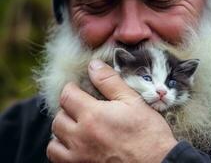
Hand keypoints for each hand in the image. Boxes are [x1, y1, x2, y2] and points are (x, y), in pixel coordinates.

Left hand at [47, 60, 176, 162]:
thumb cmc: (147, 132)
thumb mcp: (132, 101)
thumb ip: (110, 81)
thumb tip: (93, 65)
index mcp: (92, 115)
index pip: (67, 96)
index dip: (70, 88)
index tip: (77, 88)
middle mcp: (80, 137)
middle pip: (58, 118)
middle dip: (67, 109)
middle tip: (80, 107)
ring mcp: (79, 157)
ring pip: (54, 141)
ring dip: (62, 131)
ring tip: (76, 127)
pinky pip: (58, 159)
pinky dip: (62, 150)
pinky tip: (76, 145)